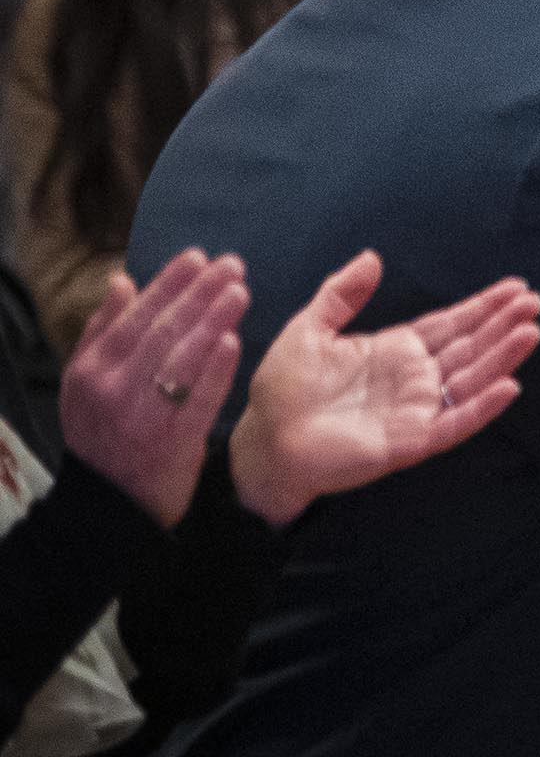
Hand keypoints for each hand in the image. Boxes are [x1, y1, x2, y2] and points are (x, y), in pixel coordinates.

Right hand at [58, 251, 251, 526]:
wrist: (113, 499)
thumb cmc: (103, 430)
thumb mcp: (84, 382)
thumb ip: (102, 330)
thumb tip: (122, 281)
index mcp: (91, 370)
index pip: (135, 316)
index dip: (169, 284)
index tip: (198, 256)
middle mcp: (114, 389)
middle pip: (163, 331)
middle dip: (199, 293)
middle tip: (232, 265)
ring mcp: (144, 416)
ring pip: (182, 360)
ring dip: (213, 321)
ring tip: (239, 291)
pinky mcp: (174, 441)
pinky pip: (199, 399)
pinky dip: (216, 369)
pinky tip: (235, 341)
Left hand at [229, 252, 539, 528]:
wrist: (264, 441)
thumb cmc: (283, 391)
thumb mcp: (309, 329)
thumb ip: (340, 294)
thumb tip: (373, 257)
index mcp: (396, 351)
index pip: (451, 324)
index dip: (483, 306)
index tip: (515, 287)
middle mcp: (415, 379)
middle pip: (470, 347)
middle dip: (502, 324)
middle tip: (534, 301)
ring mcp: (417, 410)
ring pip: (471, 380)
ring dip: (502, 357)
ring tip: (529, 332)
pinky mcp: (411, 440)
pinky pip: (454, 423)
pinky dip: (482, 406)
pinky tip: (508, 386)